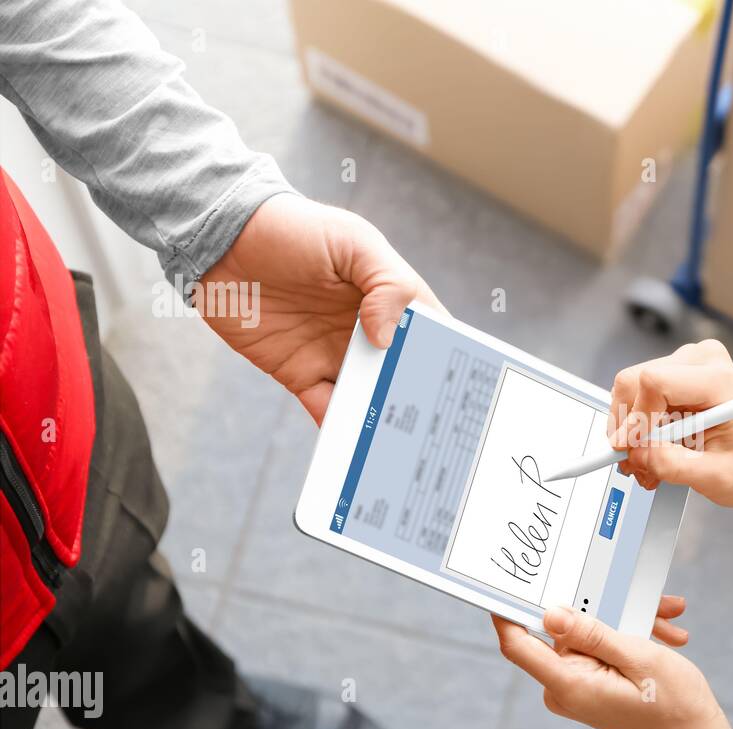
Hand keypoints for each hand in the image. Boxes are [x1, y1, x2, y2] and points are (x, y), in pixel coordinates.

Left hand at [194, 193, 440, 423]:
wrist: (220, 239)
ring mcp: (336, 355)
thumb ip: (385, 284)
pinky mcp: (301, 374)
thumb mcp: (351, 241)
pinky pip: (328, 408)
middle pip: (404, 372)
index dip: (446, 355)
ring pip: (370, 396)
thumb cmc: (291, 227)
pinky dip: (341, 428)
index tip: (459, 383)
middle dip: (419, 397)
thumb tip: (391, 338)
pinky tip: (355, 443)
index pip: (431, 331)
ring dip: (383, 418)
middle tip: (435, 426)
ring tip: (401, 445)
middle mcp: (368, 331)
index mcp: (390, 298)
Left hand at [492, 596, 726, 728]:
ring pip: (589, 635)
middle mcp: (565, 686)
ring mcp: (577, 686)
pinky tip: (665, 634)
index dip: (506, 610)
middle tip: (652, 604)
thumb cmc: (673, 704)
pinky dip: (629, 639)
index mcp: (568, 684)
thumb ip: (591, 634)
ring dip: (627, 622)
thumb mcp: (637, 658)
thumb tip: (549, 614)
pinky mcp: (590, 683)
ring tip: (668, 621)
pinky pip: (599, 649)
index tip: (510, 579)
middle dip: (605, 608)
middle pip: (565, 631)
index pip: (517, 644)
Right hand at [607, 339, 732, 505]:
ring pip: (629, 390)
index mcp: (720, 380)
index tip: (629, 449)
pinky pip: (637, 396)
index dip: (635, 419)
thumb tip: (636, 453)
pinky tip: (652, 452)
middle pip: (634, 382)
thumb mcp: (715, 477)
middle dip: (628, 429)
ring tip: (648, 464)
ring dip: (631, 432)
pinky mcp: (675, 374)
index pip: (655, 382)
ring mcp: (687, 364)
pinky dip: (638, 429)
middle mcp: (702, 362)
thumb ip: (673, 465)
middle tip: (636, 463)